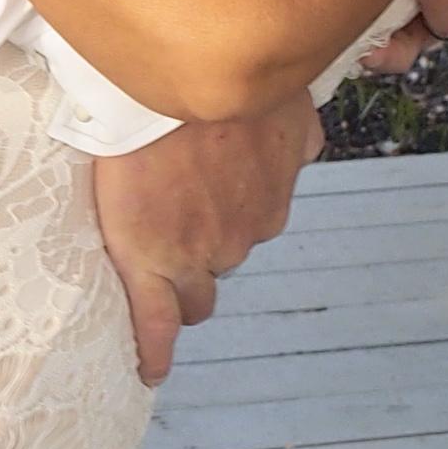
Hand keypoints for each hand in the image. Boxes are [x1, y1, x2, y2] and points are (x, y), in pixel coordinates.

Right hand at [91, 94, 320, 386]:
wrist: (173, 80)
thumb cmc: (222, 78)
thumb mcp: (284, 101)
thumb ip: (296, 135)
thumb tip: (305, 148)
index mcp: (268, 198)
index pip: (250, 229)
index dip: (226, 223)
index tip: (210, 219)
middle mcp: (242, 233)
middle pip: (220, 263)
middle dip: (201, 253)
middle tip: (168, 227)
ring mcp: (197, 253)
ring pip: (192, 289)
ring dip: (177, 279)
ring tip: (142, 263)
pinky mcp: (150, 262)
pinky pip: (154, 322)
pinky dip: (154, 350)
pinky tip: (152, 370)